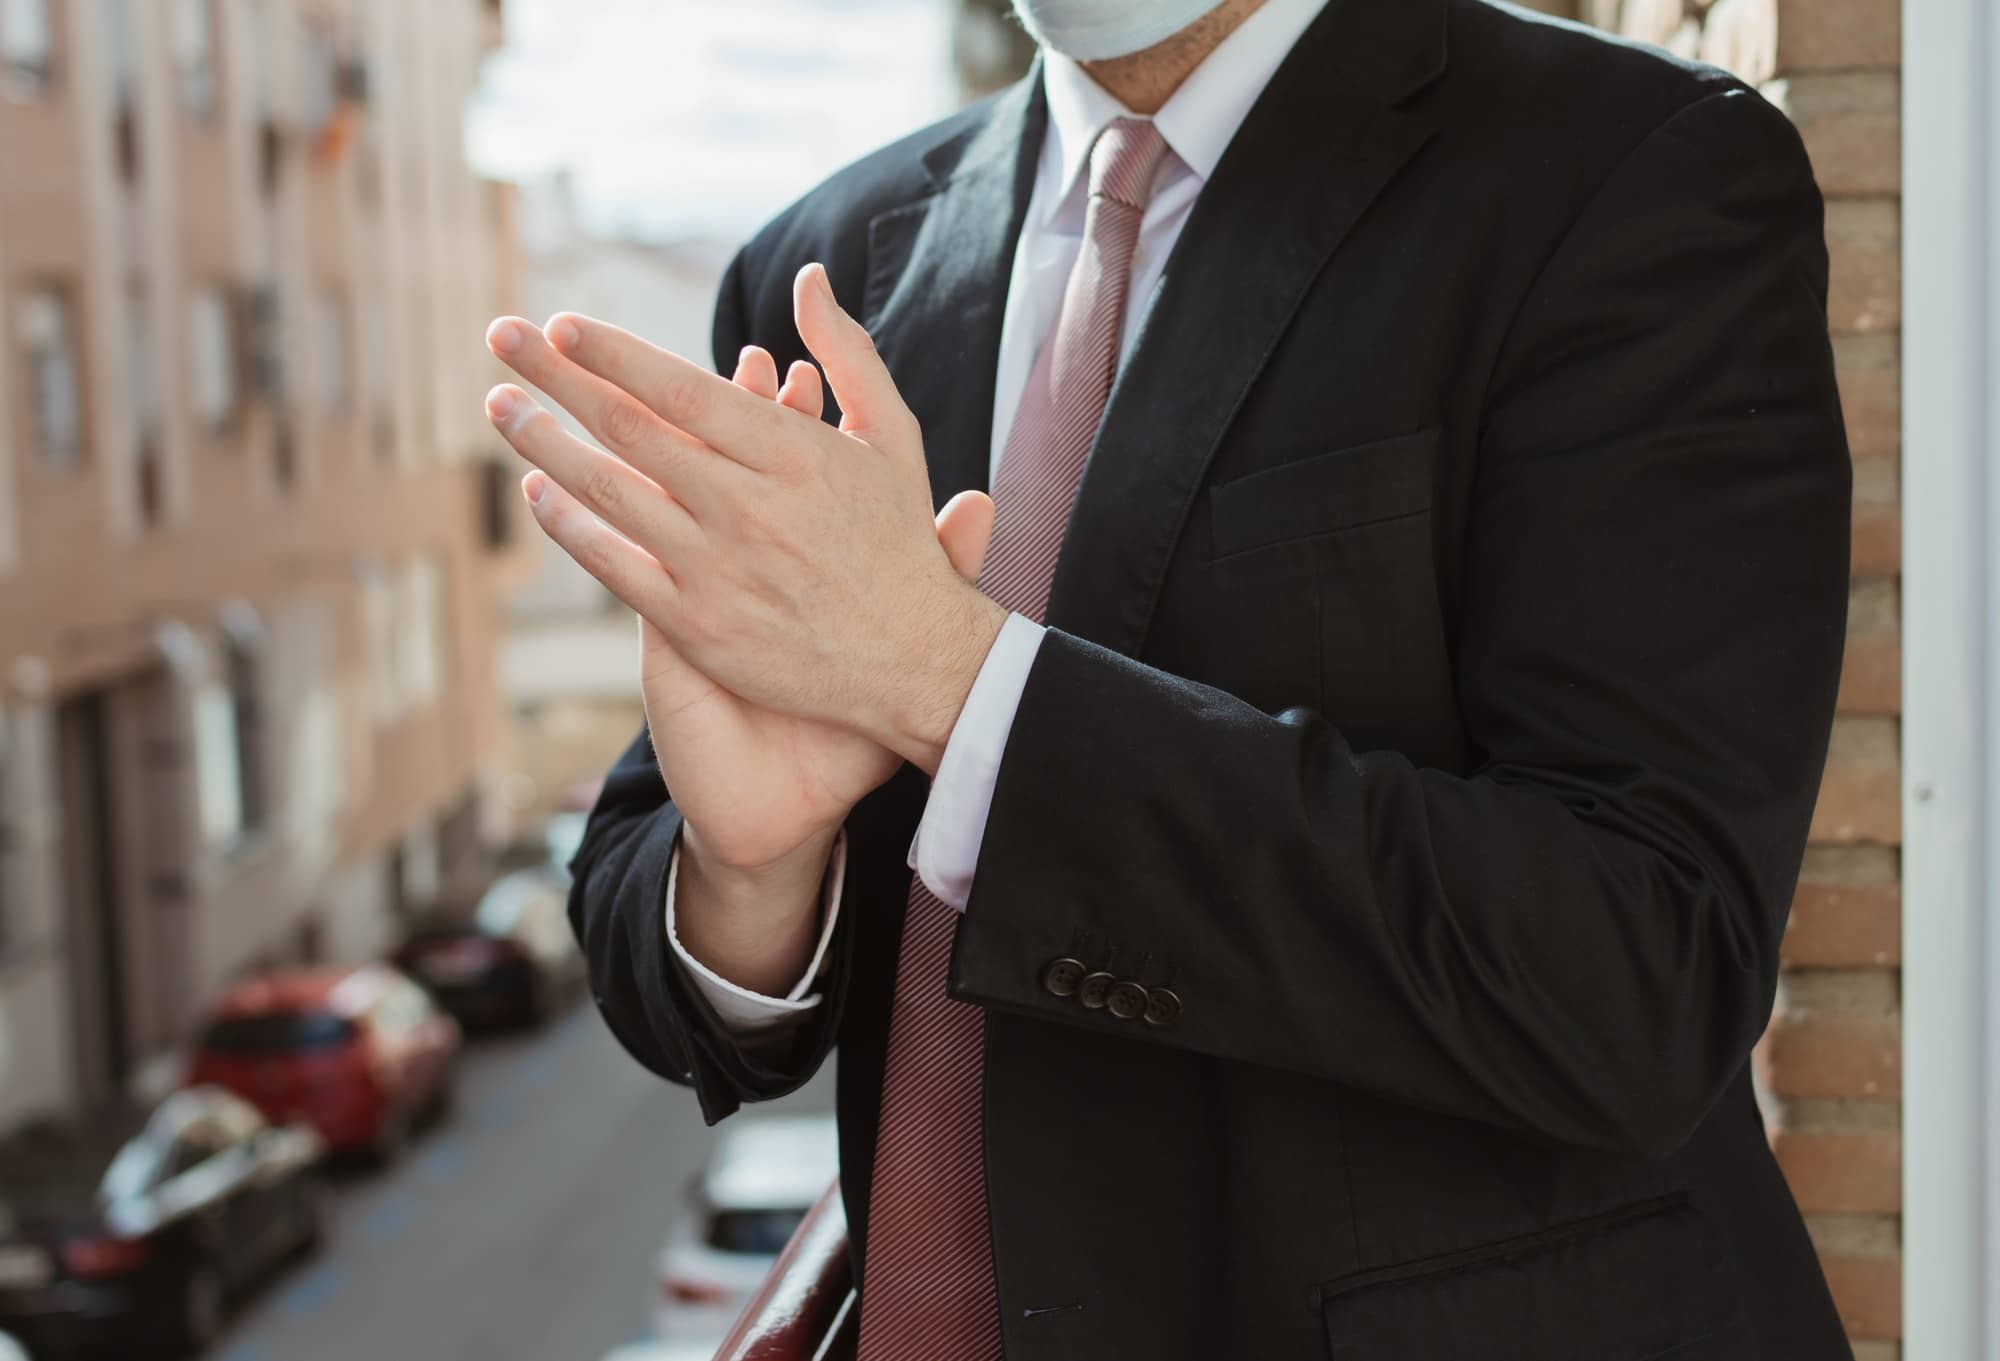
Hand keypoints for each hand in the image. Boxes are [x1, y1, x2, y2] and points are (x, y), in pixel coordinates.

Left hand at [484, 264, 1007, 779]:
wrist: (915, 663)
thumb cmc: (899, 544)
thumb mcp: (893, 438)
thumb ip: (847, 354)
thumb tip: (808, 279)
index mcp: (793, 453)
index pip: (682, 386)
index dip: (615, 353)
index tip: (565, 325)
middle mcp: (749, 507)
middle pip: (631, 428)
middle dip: (557, 375)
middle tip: (504, 336)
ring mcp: (718, 568)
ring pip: (610, 492)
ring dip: (545, 443)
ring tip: (498, 404)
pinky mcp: (698, 625)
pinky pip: (614, 566)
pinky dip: (569, 526)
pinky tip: (538, 491)